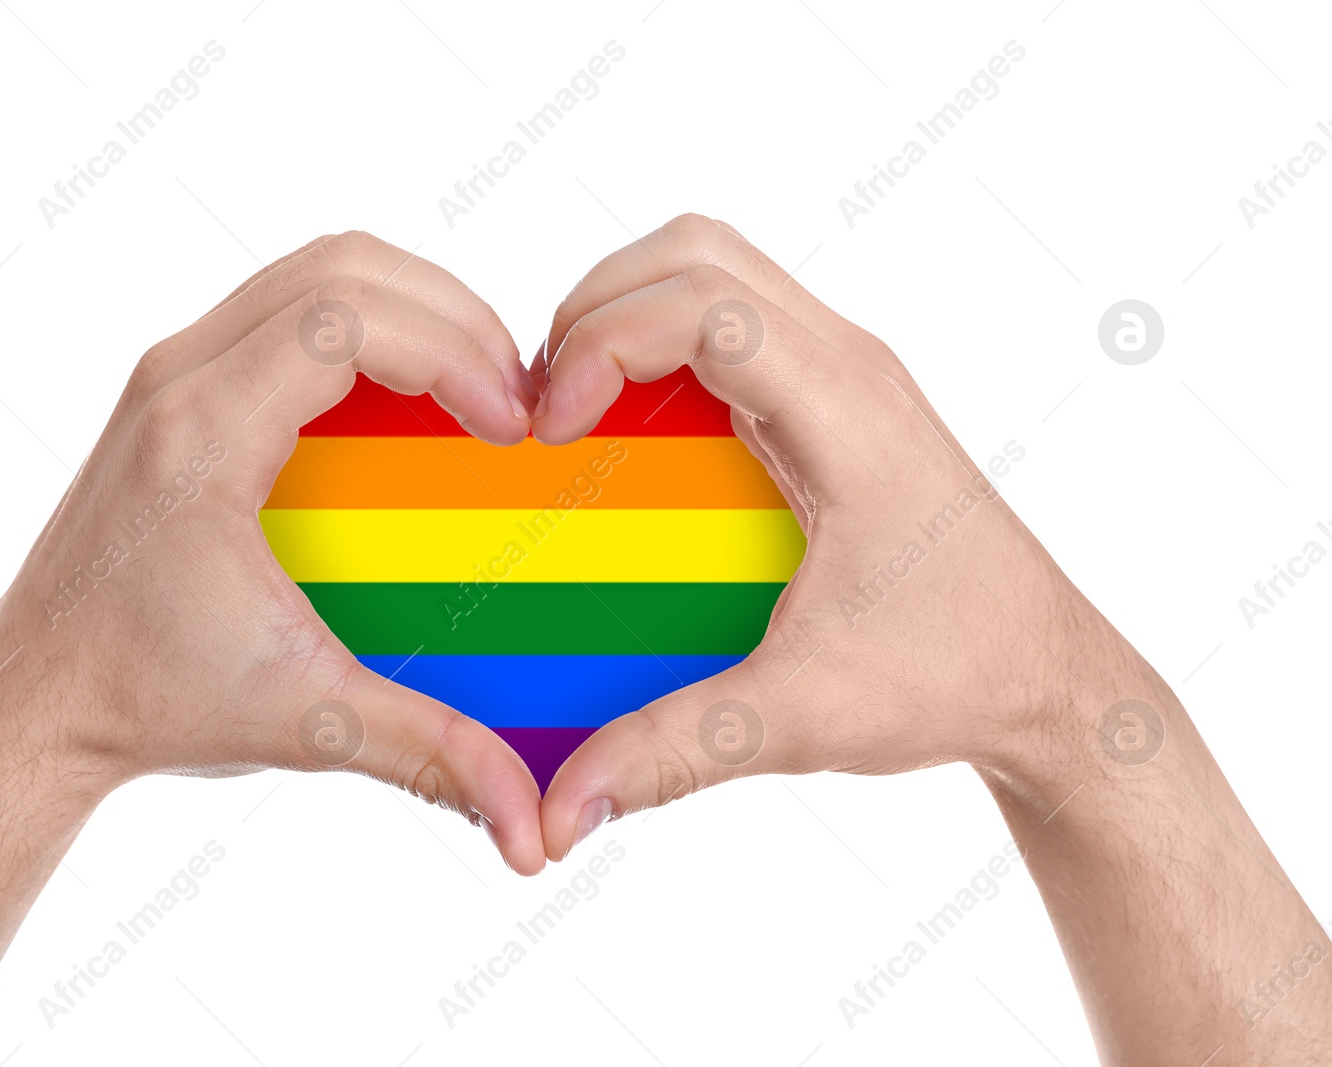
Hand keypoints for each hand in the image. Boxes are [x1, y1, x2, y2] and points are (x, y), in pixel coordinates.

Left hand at [0, 230, 546, 871]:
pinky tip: (412, 400)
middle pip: (341, 266)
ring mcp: (172, 372)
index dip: (453, 348)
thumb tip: (533, 826)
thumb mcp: (303, 723)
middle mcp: (177, 378)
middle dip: (451, 314)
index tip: (511, 423)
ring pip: (315, 270)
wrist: (37, 699)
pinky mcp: (178, 386)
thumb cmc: (150, 701)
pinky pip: (290, 308)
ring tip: (477, 385)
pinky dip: (370, 328)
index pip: (346, 317)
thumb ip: (425, 753)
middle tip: (514, 393)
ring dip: (412, 309)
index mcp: (201, 434)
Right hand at [529, 214, 1329, 1061]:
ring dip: (627, 309)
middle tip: (545, 406)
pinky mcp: (838, 393)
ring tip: (574, 402)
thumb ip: (674, 751)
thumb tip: (560, 809)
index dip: (603, 340)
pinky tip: (630, 423)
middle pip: (696, 251)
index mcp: (848, 414)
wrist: (1050, 676)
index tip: (549, 426)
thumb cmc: (950, 679)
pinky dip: (661, 338)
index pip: (704, 304)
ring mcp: (848, 369)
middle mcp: (850, 364)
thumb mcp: (802, 718)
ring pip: (714, 265)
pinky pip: (732, 317)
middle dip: (595, 306)